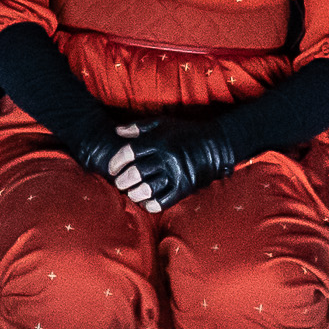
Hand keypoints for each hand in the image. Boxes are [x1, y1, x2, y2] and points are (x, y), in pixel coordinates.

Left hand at [106, 116, 239, 211]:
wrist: (216, 144)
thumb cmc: (185, 132)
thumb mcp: (162, 123)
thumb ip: (138, 127)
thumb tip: (117, 131)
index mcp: (158, 142)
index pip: (129, 153)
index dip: (116, 162)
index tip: (112, 168)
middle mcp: (165, 159)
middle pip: (135, 173)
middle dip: (122, 181)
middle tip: (119, 183)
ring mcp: (176, 174)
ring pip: (147, 189)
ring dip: (134, 194)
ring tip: (131, 193)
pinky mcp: (185, 188)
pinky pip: (164, 201)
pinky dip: (151, 205)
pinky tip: (146, 203)